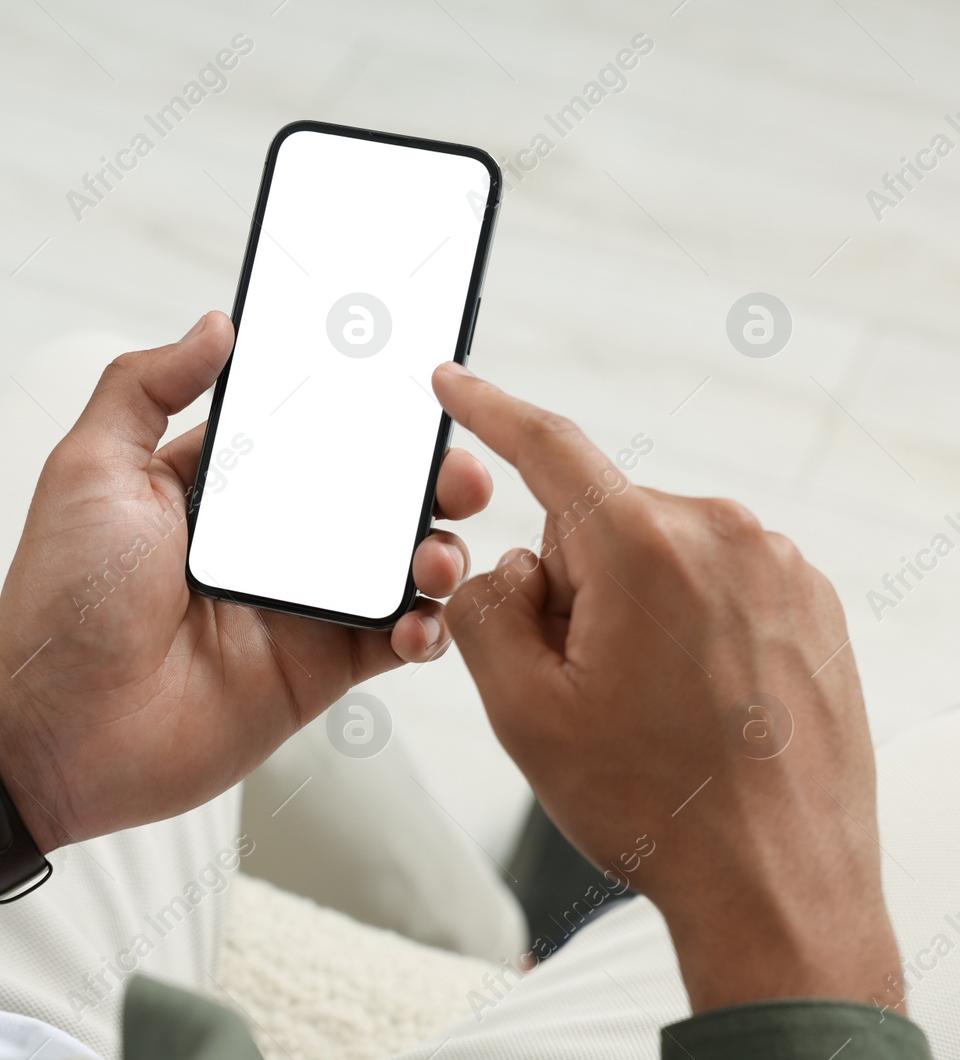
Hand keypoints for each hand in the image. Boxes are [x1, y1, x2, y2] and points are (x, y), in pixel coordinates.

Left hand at [0, 312, 491, 848]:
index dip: (361, 412)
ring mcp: (294, 606)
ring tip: (438, 553)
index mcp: (215, 487)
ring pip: (393, 564)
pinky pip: (391, 641)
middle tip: (459, 473)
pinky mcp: (314, 671)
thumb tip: (216, 325)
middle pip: (368, 495)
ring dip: (435, 549)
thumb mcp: (91, 469)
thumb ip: (145, 386)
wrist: (57, 728)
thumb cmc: (63, 597)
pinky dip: (425, 628)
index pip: (306, 432)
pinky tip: (422, 619)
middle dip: (424, 478)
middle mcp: (263, 541)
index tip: (413, 387)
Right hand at [433, 362, 902, 1013]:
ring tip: (650, 704)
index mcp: (645, 550)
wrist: (778, 885)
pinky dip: (685, 621)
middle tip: (587, 681)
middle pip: (597, 520)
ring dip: (631, 607)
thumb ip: (483, 608)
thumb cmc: (654, 804)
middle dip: (573, 583)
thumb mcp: (522, 711)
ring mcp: (778, 566)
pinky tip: (694, 700)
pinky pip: (713, 578)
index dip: (488, 408)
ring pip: (656, 550)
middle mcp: (723, 536)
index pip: (548, 447)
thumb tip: (504, 566)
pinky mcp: (811, 599)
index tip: (454, 381)